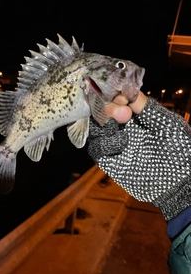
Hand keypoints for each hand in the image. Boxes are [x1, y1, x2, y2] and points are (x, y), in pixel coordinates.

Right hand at [88, 95, 190, 221]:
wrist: (177, 182)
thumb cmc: (178, 150)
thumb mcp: (167, 124)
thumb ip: (147, 108)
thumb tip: (128, 90)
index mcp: (137, 116)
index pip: (116, 99)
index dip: (115, 94)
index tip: (122, 96)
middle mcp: (122, 127)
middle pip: (101, 110)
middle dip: (108, 107)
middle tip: (123, 113)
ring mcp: (114, 143)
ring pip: (95, 127)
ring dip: (104, 122)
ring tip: (120, 124)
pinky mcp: (108, 160)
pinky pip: (96, 147)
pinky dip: (104, 142)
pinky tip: (121, 143)